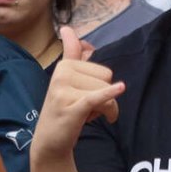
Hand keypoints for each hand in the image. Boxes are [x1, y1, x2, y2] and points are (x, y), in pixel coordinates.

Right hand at [32, 26, 122, 159]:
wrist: (50, 143)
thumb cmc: (64, 110)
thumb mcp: (66, 80)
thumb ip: (71, 55)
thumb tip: (68, 29)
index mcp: (63, 67)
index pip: (95, 65)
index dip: (91, 69)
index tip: (66, 28)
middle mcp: (60, 75)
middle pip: (106, 77)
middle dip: (103, 95)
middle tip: (83, 107)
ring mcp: (64, 91)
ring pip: (107, 92)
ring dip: (105, 109)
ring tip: (84, 115)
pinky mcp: (71, 107)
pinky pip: (97, 97)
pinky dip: (109, 95)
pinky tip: (119, 89)